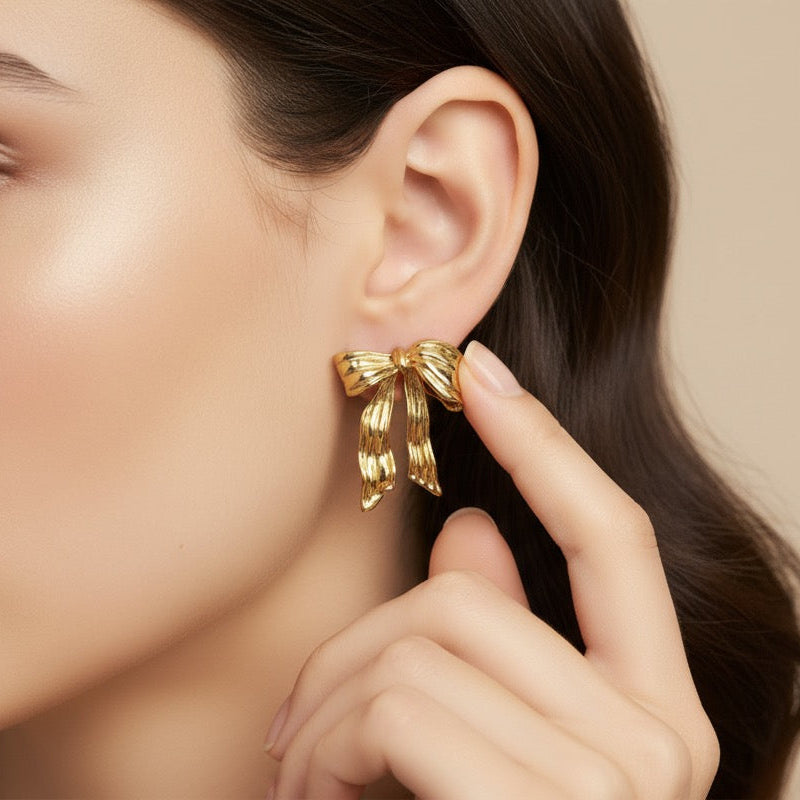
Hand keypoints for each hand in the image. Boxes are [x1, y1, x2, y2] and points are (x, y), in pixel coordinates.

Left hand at [264, 340, 719, 798]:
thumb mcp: (489, 749)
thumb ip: (502, 639)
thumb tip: (475, 531)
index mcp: (659, 714)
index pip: (611, 537)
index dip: (548, 442)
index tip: (483, 370)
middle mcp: (661, 745)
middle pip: (470, 591)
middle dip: (357, 638)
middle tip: (293, 724)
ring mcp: (612, 786)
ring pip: (427, 633)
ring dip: (328, 698)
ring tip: (298, 770)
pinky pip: (402, 703)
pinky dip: (328, 740)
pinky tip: (312, 796)